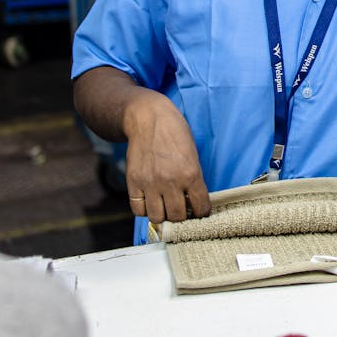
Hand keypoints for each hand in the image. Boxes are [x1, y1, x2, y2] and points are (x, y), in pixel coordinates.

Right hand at [121, 90, 211, 224]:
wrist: (148, 118)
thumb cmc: (174, 133)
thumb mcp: (192, 154)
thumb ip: (194, 178)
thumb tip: (194, 201)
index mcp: (191, 173)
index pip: (201, 207)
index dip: (202, 211)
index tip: (199, 210)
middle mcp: (171, 181)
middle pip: (178, 217)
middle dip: (181, 215)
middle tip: (180, 208)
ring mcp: (150, 183)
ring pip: (157, 217)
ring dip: (162, 215)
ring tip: (164, 206)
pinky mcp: (133, 182)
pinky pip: (138, 210)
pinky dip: (144, 209)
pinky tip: (150, 201)